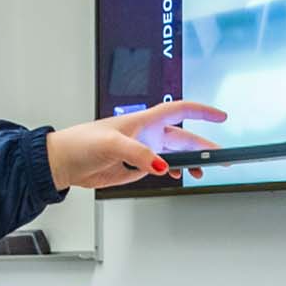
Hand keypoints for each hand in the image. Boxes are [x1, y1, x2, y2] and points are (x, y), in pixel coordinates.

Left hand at [45, 100, 226, 190]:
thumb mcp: (111, 144)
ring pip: (175, 154)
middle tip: (221, 157)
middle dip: (204, 146)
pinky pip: (162, 167)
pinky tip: (179, 175)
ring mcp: (142, 150)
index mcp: (144, 121)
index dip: (202, 111)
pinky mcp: (135, 166)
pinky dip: (174, 170)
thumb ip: (139, 154)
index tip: (221, 116)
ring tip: (202, 171)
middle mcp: (146, 134)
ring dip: (190, 162)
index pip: (180, 110)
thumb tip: (161, 166)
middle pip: (183, 137)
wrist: (64, 162)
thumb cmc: (81, 143)